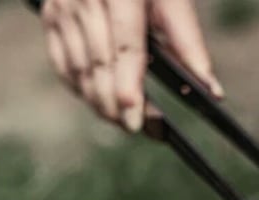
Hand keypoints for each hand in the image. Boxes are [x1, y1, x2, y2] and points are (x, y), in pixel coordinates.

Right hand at [40, 0, 223, 132]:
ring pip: (78, 73)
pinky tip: (101, 102)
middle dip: (118, 107)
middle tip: (143, 128)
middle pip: (98, 67)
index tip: (138, 119)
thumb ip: (186, 40)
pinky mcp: (50, 16)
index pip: (124, 47)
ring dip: (102, 104)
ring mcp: (61, 8)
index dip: (129, 87)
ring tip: (126, 120)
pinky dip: (81, 90)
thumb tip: (209, 89)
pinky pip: (63, 67)